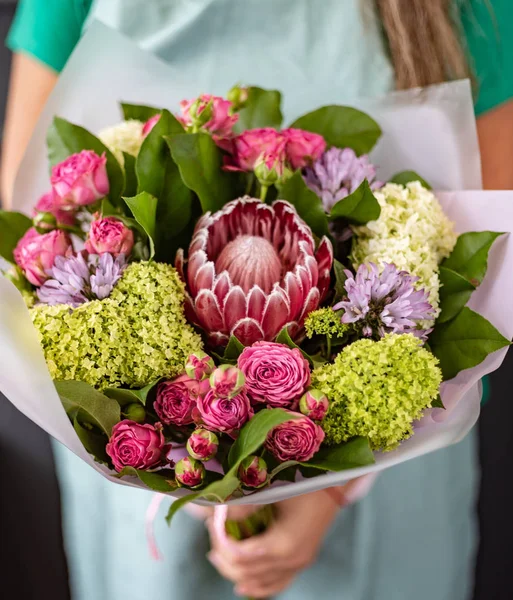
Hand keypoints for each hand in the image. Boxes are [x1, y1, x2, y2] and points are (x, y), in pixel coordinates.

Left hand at [206, 489, 341, 597]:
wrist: (335, 483)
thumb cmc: (304, 480)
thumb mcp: (272, 487)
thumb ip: (245, 503)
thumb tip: (218, 513)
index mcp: (283, 543)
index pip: (239, 555)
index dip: (220, 540)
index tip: (213, 521)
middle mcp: (292, 560)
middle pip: (245, 572)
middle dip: (223, 554)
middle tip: (213, 530)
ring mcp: (299, 564)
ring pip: (258, 583)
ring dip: (235, 571)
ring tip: (217, 553)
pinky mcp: (302, 561)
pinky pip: (276, 584)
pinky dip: (257, 586)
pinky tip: (242, 585)